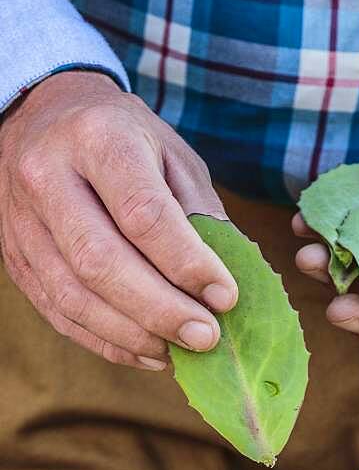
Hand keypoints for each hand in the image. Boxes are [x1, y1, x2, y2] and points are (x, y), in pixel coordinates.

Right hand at [0, 71, 236, 368]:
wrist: (44, 115)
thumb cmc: (125, 138)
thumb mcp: (173, 154)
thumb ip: (199, 214)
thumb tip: (222, 288)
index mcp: (98, 138)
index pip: (143, 213)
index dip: (187, 263)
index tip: (226, 297)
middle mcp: (48, 176)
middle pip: (100, 261)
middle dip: (160, 310)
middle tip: (205, 337)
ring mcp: (22, 221)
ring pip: (73, 296)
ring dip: (133, 335)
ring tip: (180, 352)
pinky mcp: (15, 257)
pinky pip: (58, 314)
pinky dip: (107, 343)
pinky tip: (148, 353)